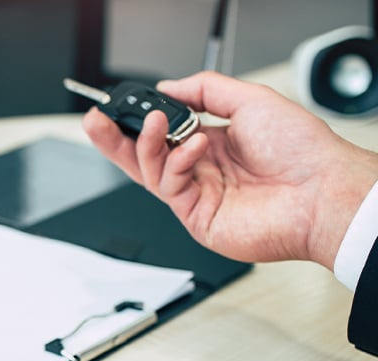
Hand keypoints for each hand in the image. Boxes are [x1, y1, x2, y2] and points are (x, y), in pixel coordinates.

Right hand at [84, 71, 377, 267]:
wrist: (321, 192)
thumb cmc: (301, 150)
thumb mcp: (251, 100)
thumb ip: (204, 91)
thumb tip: (168, 88)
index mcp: (214, 142)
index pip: (163, 133)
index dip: (138, 121)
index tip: (119, 106)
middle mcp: (202, 169)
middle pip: (144, 156)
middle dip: (115, 139)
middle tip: (95, 121)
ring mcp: (198, 195)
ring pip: (150, 171)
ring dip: (145, 143)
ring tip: (153, 123)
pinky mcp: (197, 217)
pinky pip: (170, 186)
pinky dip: (176, 162)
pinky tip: (194, 146)